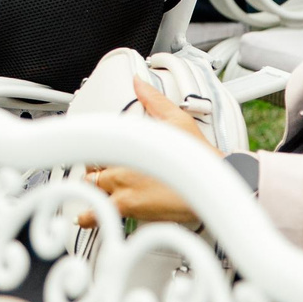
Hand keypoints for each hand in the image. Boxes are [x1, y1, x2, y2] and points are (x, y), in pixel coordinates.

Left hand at [84, 78, 221, 226]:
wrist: (214, 187)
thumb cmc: (200, 158)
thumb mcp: (178, 120)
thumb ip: (154, 100)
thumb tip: (139, 83)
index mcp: (129, 144)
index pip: (97, 143)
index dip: (96, 149)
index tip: (97, 153)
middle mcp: (120, 167)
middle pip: (91, 170)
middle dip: (93, 172)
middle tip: (99, 175)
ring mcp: (122, 189)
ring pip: (90, 190)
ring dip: (89, 192)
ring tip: (91, 196)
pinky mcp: (128, 209)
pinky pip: (97, 214)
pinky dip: (90, 217)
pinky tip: (87, 218)